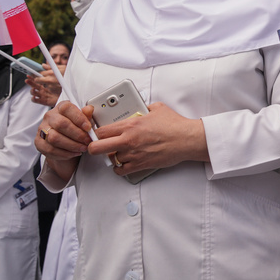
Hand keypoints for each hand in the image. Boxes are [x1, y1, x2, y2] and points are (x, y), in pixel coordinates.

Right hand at [27, 67, 62, 106]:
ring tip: (33, 89)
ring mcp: (44, 94)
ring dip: (31, 90)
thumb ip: (51, 69)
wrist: (73, 92)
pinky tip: (34, 96)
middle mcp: (43, 88)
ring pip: (33, 92)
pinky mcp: (45, 101)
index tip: (28, 74)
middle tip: (27, 80)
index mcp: (46, 82)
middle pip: (33, 85)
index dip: (32, 77)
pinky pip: (37, 100)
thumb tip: (42, 65)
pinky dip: (34, 99)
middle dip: (30, 82)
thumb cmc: (66, 82)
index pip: (36, 79)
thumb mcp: (59, 73)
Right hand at [37, 101, 92, 161]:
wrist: (65, 142)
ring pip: (54, 138)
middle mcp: (49, 116)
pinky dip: (65, 153)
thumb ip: (86, 115)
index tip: (88, 128)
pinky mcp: (39, 142)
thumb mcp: (84, 121)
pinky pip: (50, 149)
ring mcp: (42, 129)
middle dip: (77, 134)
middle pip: (61, 124)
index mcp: (61, 107)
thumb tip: (89, 109)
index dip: (79, 118)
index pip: (67, 108)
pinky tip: (74, 153)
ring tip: (82, 148)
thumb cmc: (76, 128)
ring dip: (71, 145)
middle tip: (87, 141)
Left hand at [88, 102, 206, 175]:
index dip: (95, 133)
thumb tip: (141, 108)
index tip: (95, 134)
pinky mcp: (141, 164)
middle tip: (96, 146)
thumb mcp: (157, 108)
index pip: (101, 131)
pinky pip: (121, 170)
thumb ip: (144, 108)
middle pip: (97, 148)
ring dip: (113, 155)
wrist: (186, 139)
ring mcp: (133, 154)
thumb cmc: (175, 125)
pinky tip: (122, 164)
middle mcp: (128, 140)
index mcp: (130, 125)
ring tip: (118, 151)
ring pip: (111, 159)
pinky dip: (119, 168)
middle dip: (93, 147)